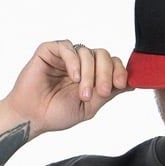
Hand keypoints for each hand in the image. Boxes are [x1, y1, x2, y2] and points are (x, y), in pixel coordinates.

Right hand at [5, 40, 133, 136]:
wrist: (32, 117)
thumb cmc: (57, 113)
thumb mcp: (90, 107)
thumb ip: (108, 93)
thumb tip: (131, 84)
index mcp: (91, 74)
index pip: (111, 63)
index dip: (119, 71)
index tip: (120, 84)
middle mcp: (80, 63)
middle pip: (103, 55)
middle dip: (106, 73)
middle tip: (101, 92)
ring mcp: (65, 56)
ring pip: (87, 52)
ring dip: (89, 74)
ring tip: (83, 94)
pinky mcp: (49, 51)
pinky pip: (67, 48)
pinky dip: (74, 62)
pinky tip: (73, 77)